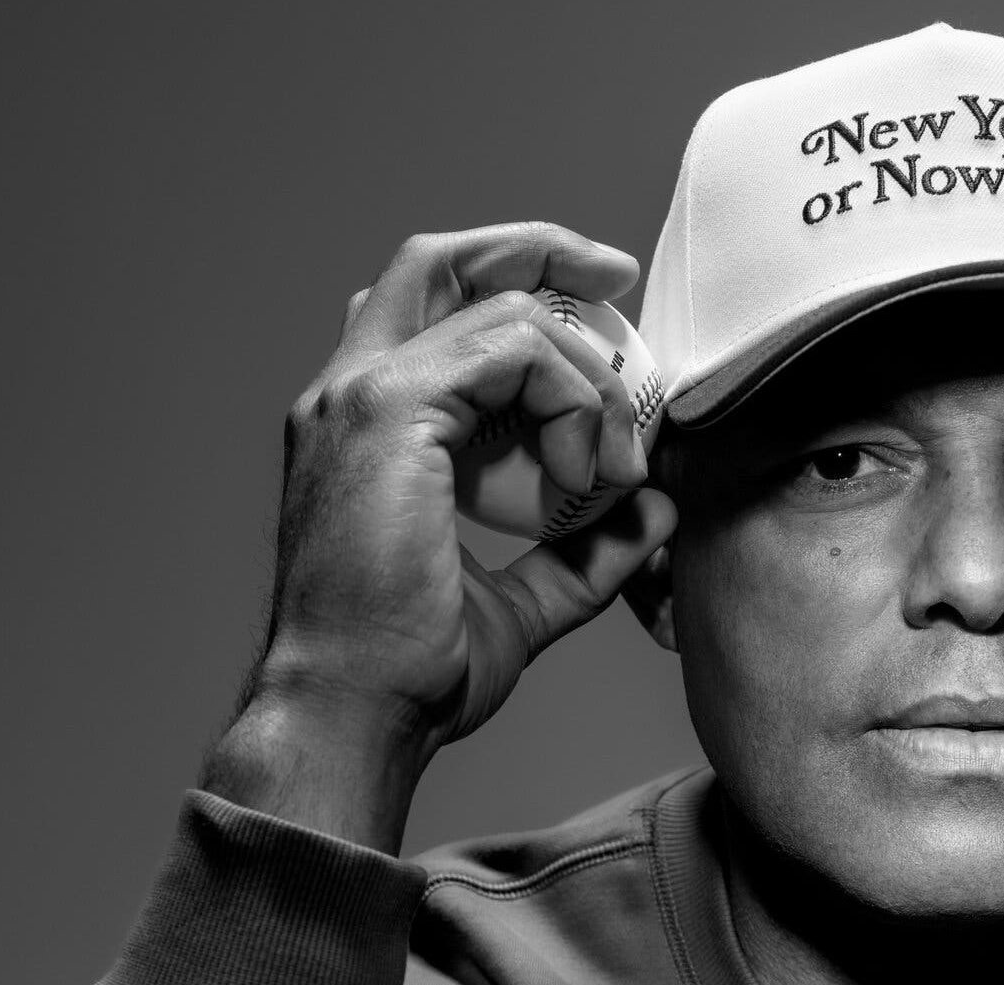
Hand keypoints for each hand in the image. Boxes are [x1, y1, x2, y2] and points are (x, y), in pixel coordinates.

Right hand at [205, 223, 677, 850]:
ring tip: (616, 464)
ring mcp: (360, 394)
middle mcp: (348, 393)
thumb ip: (583, 556)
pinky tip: (585, 472)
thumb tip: (655, 514)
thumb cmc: (412, 675)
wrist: (353, 714)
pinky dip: (569, 398)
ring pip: (496, 305)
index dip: (524, 302)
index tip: (605, 339)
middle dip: (538, 252)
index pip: (438, 316)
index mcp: (364, 430)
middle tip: (617, 279)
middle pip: (439, 261)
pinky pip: (511, 348)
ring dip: (584, 371)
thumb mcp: (520, 606)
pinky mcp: (391, 408)